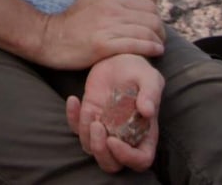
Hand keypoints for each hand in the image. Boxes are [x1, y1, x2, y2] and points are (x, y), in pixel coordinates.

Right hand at [35, 0, 164, 69]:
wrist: (49, 38)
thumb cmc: (72, 21)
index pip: (147, 5)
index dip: (156, 17)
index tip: (155, 28)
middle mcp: (111, 10)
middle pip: (150, 18)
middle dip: (160, 30)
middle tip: (160, 39)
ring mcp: (107, 27)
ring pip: (145, 32)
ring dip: (158, 40)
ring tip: (159, 47)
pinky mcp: (103, 45)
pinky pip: (135, 45)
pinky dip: (149, 48)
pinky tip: (155, 52)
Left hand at [66, 53, 162, 173]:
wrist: (120, 58)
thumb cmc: (140, 70)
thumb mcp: (150, 77)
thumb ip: (151, 92)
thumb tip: (148, 110)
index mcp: (145, 133)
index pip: (141, 160)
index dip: (128, 157)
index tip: (113, 140)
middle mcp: (124, 137)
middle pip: (112, 164)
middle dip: (101, 152)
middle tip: (98, 126)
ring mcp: (105, 129)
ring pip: (91, 149)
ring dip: (86, 134)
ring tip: (90, 110)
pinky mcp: (89, 117)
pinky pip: (75, 128)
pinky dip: (71, 118)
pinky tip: (74, 99)